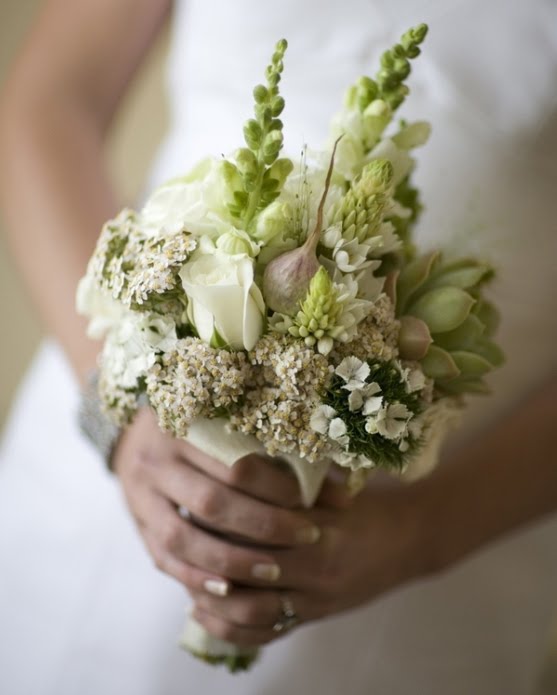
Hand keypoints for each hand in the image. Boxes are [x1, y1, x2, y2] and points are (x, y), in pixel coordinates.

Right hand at [113, 407, 324, 599]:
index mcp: (184, 426)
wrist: (137, 433)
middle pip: (212, 503)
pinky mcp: (138, 523)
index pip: (236, 464)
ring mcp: (141, 495)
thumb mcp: (234, 424)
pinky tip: (228, 589)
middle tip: (308, 537)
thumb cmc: (201, 425)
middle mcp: (156, 460)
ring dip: (232, 560)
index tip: (311, 500)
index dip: (278, 488)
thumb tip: (344, 485)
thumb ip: (281, 450)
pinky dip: (197, 576)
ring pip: (184, 537)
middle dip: (264, 527)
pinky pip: (163, 557)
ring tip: (275, 574)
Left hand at [189, 478, 431, 646]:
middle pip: (246, 569)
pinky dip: (228, 627)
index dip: (222, 516)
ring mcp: (314, 602)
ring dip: (211, 596)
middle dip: (209, 554)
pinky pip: (263, 634)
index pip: (257, 528)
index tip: (194, 497)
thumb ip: (289, 485)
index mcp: (321, 533)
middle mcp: (317, 572)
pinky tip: (204, 608)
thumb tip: (233, 467)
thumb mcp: (332, 488)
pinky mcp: (313, 618)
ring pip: (248, 610)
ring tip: (185, 575)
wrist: (410, 540)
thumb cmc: (367, 505)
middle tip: (178, 533)